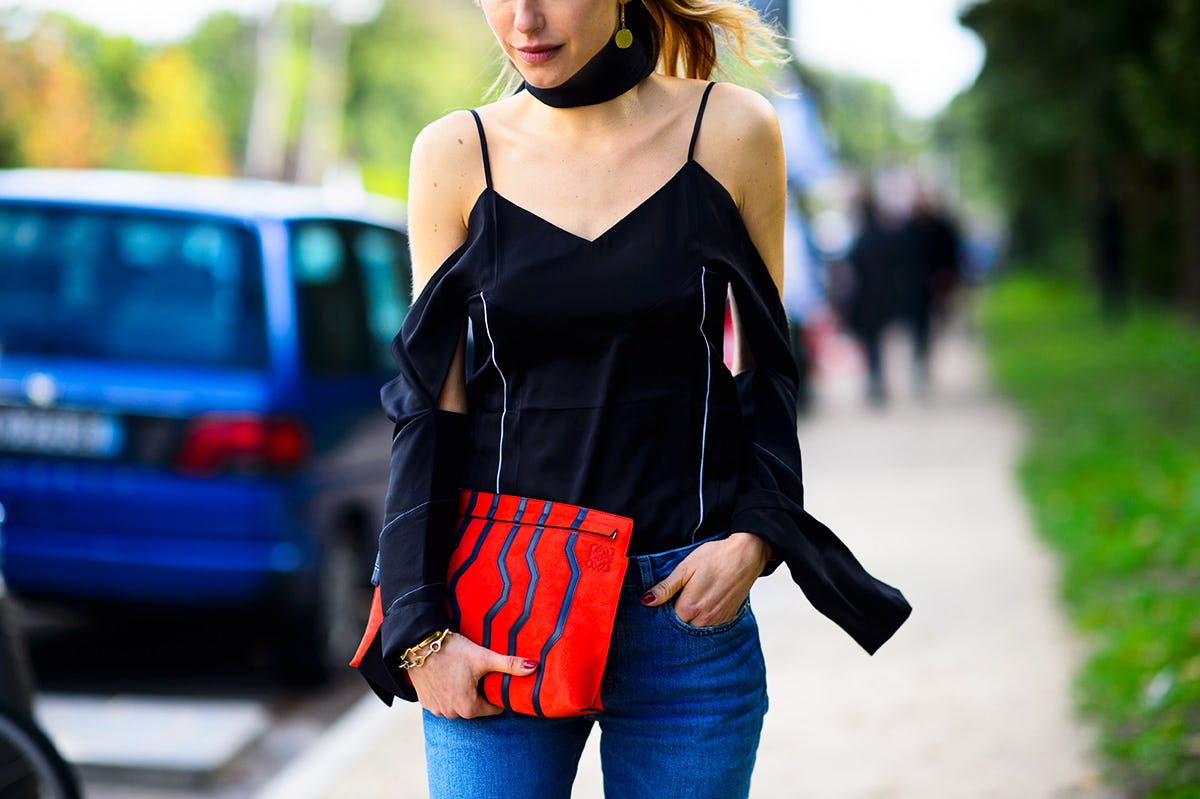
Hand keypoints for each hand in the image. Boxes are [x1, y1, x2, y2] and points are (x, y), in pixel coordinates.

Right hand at [407, 633, 537, 718]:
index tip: (494, 676)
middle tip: (478, 670)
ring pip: (459, 703)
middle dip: (480, 691)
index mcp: (468, 708)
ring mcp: (436, 709)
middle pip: (476, 705)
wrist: (417, 642)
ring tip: (462, 671)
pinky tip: (448, 674)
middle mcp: (451, 714)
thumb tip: (535, 667)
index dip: (497, 691)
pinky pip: (444, 700)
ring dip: (463, 691)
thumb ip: (510, 665)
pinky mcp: (425, 702)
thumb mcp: (484, 657)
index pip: (494, 707)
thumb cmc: (452, 650)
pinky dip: (448, 690)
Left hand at [640, 533, 770, 626]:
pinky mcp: (728, 618)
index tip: (666, 597)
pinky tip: (706, 600)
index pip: (667, 619)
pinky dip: (704, 616)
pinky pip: (710, 624)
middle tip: (681, 594)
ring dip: (691, 617)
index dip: (664, 609)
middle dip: (677, 614)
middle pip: (682, 625)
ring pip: (696, 626)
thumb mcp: (685, 568)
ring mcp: (717, 621)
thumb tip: (646, 601)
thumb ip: (666, 587)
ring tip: (695, 595)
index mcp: (690, 607)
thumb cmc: (715, 557)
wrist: (747, 555)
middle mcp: (704, 619)